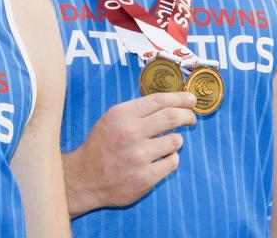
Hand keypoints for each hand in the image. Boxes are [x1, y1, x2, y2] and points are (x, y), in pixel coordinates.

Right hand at [63, 91, 196, 216]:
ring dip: (175, 140)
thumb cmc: (102, 145)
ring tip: (165, 144)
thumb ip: (138, 110)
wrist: (85, 178)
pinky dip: (170, 159)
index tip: (191, 100)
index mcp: (122, 115)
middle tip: (190, 118)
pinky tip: (160, 160)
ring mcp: (138, 157)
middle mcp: (130, 133)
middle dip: (187, 116)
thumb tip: (171, 101)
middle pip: (172, 117)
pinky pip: (172, 162)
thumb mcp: (112, 119)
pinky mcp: (145, 178)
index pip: (159, 100)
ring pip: (175, 140)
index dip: (180, 98)